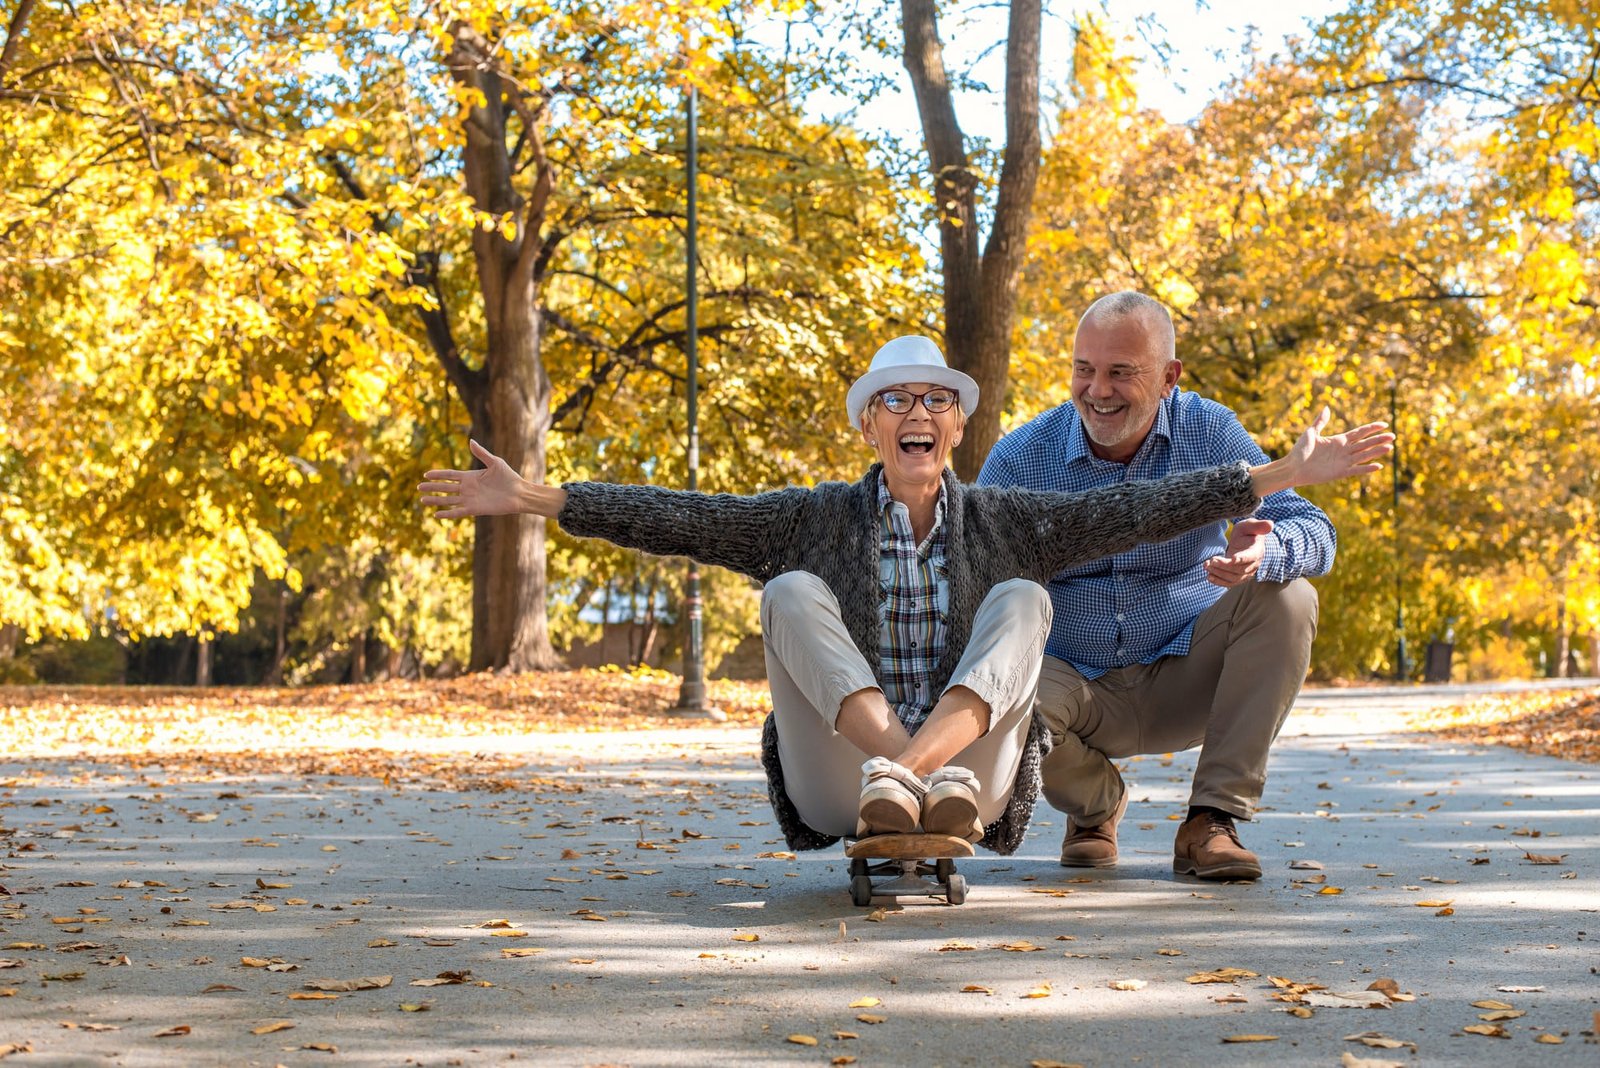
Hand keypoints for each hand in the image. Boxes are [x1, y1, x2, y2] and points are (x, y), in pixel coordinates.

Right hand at [419, 439, 561, 517]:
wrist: (519, 493)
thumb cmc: (509, 477)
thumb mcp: (495, 462)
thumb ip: (481, 453)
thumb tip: (470, 441)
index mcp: (470, 476)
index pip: (449, 475)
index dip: (438, 475)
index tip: (426, 474)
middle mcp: (468, 488)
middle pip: (445, 488)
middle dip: (432, 488)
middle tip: (418, 488)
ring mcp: (470, 499)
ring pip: (448, 500)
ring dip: (435, 501)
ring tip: (422, 501)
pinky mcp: (475, 509)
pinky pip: (458, 512)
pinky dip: (447, 514)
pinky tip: (436, 515)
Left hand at [1203, 517, 1272, 587]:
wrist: (1246, 542)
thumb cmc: (1248, 532)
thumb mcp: (1250, 525)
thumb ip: (1259, 525)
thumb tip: (1270, 524)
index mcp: (1257, 551)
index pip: (1251, 557)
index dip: (1242, 558)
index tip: (1232, 558)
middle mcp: (1253, 564)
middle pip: (1239, 570)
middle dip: (1224, 566)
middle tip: (1211, 560)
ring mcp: (1246, 572)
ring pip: (1233, 578)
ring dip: (1219, 573)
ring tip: (1206, 565)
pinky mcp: (1238, 577)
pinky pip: (1230, 583)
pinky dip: (1219, 581)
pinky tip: (1209, 576)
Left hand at [1250, 408, 1393, 495]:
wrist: (1293, 467)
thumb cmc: (1299, 450)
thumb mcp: (1310, 433)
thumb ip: (1320, 422)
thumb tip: (1327, 408)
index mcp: (1338, 440)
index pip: (1360, 433)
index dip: (1372, 428)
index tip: (1384, 424)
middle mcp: (1344, 450)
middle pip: (1366, 443)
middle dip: (1379, 439)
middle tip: (1393, 436)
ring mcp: (1343, 462)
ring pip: (1364, 455)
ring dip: (1376, 452)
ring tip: (1389, 448)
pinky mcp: (1340, 472)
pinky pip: (1356, 470)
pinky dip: (1367, 469)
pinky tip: (1378, 466)